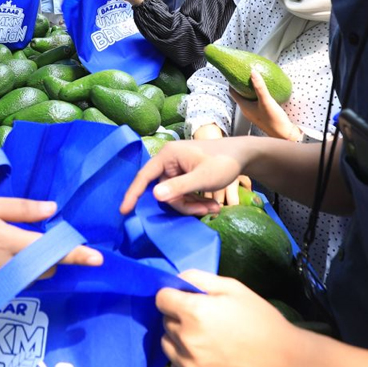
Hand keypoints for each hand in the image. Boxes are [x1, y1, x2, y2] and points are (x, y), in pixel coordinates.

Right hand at [0, 197, 102, 287]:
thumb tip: (53, 209)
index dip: (76, 254)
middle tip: (39, 239)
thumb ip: (22, 209)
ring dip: (34, 265)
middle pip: (45, 268)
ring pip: (31, 278)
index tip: (98, 259)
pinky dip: (16, 274)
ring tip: (14, 247)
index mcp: (10, 243)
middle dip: (50, 256)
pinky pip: (14, 285)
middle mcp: (8, 268)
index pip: (52, 251)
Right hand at [119, 138, 251, 215]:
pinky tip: (212, 204)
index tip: (124, 211)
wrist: (243, 155)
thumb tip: (154, 195)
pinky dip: (196, 200)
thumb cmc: (223, 162)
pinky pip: (183, 192)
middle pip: (164, 191)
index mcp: (168, 156)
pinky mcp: (185, 174)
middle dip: (183, 204)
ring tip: (214, 208)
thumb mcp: (203, 178)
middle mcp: (169, 160)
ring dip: (193, 205)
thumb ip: (179, 187)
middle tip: (206, 211)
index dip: (133, 194)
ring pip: (175, 195)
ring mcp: (177, 167)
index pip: (144, 176)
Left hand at [158, 270, 305, 366]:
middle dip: (180, 320)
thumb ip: (201, 279)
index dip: (173, 297)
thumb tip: (177, 279)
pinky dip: (186, 365)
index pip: (162, 299)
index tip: (186, 301)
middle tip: (205, 323)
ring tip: (207, 344)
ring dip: (180, 343)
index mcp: (195, 312)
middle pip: (166, 324)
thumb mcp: (236, 289)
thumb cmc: (263, 323)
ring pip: (169, 348)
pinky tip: (209, 363)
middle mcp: (186, 341)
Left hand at [230, 71, 294, 140]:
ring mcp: (254, 112)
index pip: (232, 92)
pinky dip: (258, 94)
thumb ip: (259, 87)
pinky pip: (256, 100)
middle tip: (246, 72)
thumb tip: (252, 72)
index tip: (235, 72)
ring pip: (248, 97)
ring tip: (255, 78)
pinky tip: (265, 89)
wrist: (285, 134)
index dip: (232, 81)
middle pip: (240, 94)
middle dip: (242, 83)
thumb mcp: (266, 101)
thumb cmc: (274, 120)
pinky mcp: (262, 113)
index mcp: (244, 107)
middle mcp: (247, 110)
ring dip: (250, 89)